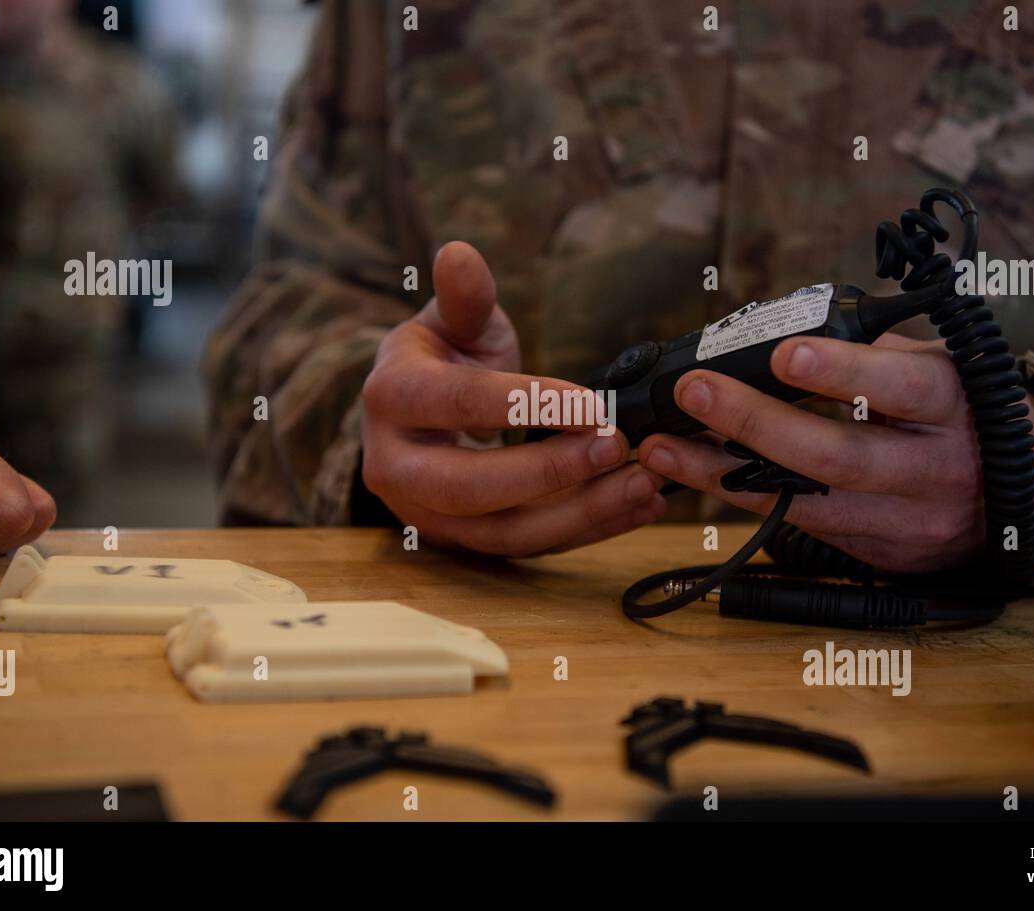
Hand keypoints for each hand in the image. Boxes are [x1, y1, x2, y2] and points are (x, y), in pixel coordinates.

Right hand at [361, 241, 664, 555]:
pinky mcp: (461, 542)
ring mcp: (424, 514)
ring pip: (502, 531)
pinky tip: (635, 507)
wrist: (414, 416)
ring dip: (579, 513)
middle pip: (470, 486)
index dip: (529, 405)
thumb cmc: (440, 359)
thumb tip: (459, 254)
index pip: (460, 404)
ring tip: (642, 486)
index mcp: (390, 398)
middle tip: (616, 447)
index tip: (594, 404)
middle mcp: (394, 466)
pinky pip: (526, 546)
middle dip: (551, 472)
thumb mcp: (452, 321)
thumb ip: (465, 297)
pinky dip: (585, 530)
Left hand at [637, 333, 1033, 572]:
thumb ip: (871, 352)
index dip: (845, 372)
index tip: (786, 350)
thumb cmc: (958, 412)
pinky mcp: (876, 554)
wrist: (1021, 494)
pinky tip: (692, 473)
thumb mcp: (936, 369)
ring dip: (723, 475)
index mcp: (955, 405)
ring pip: (806, 505)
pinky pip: (797, 526)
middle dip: (758, 424)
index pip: (903, 386)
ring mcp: (905, 521)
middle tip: (694, 392)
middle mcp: (933, 469)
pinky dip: (741, 498)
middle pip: (841, 456)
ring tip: (662, 446)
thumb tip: (782, 327)